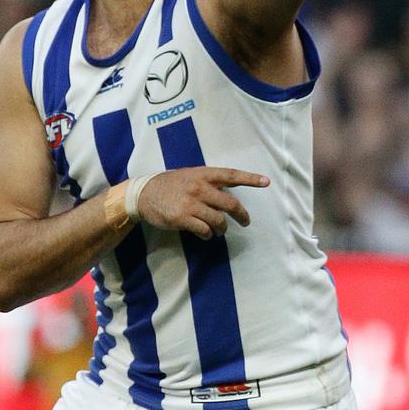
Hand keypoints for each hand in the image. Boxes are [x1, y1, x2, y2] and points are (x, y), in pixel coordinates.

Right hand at [137, 167, 269, 240]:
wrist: (143, 194)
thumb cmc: (168, 185)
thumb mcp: (189, 176)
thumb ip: (207, 183)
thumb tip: (227, 193)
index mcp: (202, 174)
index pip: (230, 175)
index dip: (250, 179)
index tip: (266, 182)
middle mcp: (198, 187)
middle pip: (230, 203)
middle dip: (241, 215)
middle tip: (245, 222)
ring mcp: (190, 203)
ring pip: (218, 220)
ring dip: (222, 229)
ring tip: (219, 231)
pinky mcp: (182, 218)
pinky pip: (204, 231)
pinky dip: (207, 235)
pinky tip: (205, 234)